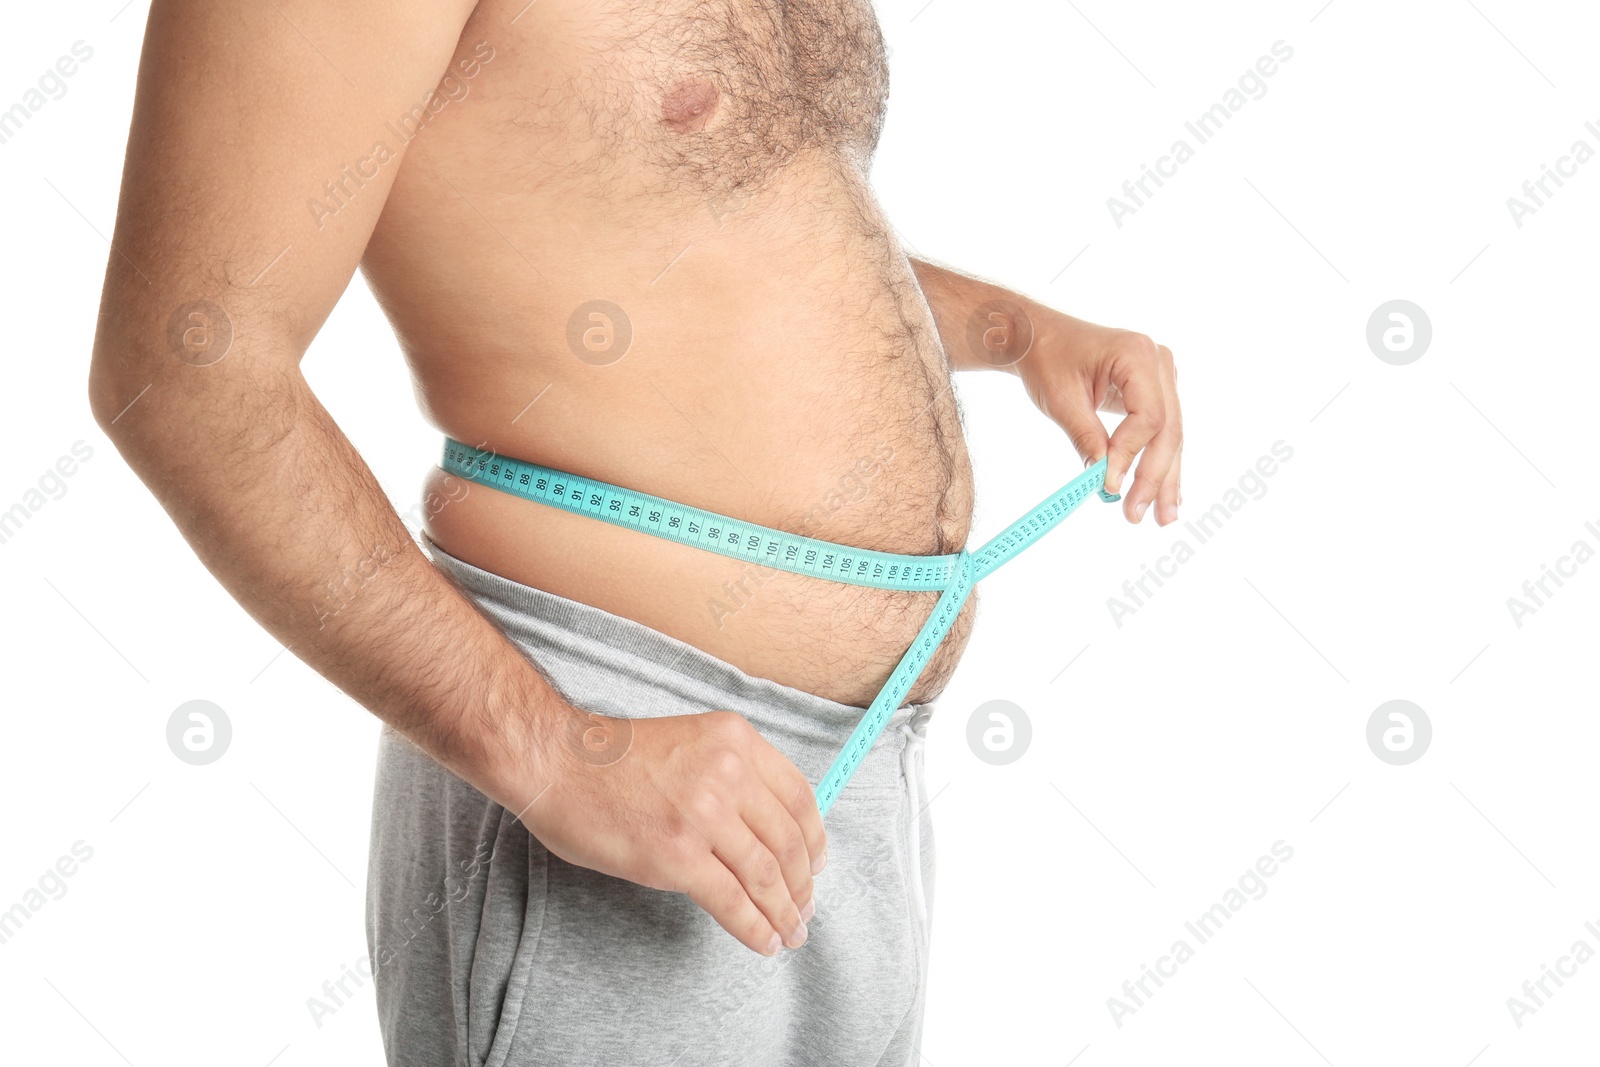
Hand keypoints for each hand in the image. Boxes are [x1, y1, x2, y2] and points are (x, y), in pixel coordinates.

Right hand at [517, 708, 826, 955]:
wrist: (557, 762)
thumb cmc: (612, 757)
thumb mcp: (690, 742)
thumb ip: (730, 773)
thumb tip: (764, 828)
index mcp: (735, 740)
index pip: (799, 797)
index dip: (815, 839)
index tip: (818, 864)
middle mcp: (728, 774)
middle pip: (788, 841)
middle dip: (803, 884)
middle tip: (805, 908)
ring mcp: (704, 815)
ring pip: (766, 875)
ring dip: (784, 912)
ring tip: (791, 932)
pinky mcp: (677, 856)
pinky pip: (732, 901)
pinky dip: (755, 928)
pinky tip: (764, 941)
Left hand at [1014, 311, 1182, 525]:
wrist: (1041, 338)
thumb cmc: (1047, 359)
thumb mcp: (1061, 400)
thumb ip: (1087, 438)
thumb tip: (1106, 482)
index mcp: (1136, 354)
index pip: (1148, 416)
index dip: (1131, 455)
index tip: (1110, 487)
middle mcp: (1158, 362)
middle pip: (1168, 429)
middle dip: (1154, 476)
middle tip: (1136, 514)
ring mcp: (1162, 376)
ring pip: (1170, 435)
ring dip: (1165, 478)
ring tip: (1162, 517)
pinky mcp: (1156, 392)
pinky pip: (1162, 431)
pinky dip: (1160, 462)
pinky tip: (1165, 495)